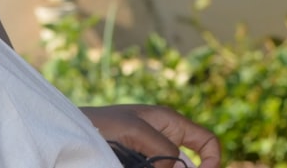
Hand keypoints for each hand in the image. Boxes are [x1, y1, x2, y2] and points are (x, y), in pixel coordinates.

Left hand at [80, 104, 220, 167]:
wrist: (72, 134)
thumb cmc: (102, 123)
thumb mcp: (135, 130)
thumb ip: (161, 148)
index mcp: (171, 123)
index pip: (207, 142)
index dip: (213, 161)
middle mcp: (166, 140)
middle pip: (190, 165)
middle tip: (155, 167)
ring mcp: (153, 157)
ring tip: (137, 163)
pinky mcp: (141, 165)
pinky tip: (131, 166)